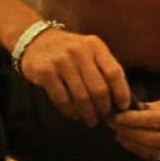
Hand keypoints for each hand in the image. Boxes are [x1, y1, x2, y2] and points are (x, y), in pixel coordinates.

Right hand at [17, 28, 131, 125]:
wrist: (36, 41)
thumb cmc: (69, 51)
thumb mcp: (89, 50)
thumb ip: (103, 68)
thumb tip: (121, 98)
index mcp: (95, 45)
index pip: (114, 72)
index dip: (121, 93)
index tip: (123, 107)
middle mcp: (79, 51)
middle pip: (99, 89)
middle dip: (103, 108)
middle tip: (103, 117)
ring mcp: (61, 61)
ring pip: (81, 97)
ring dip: (88, 113)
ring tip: (90, 119)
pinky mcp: (46, 72)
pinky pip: (63, 99)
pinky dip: (70, 111)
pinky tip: (74, 113)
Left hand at [108, 92, 159, 160]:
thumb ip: (153, 108)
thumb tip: (128, 112)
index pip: (153, 120)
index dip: (131, 120)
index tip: (116, 116)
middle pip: (149, 138)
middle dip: (128, 132)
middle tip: (113, 125)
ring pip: (151, 151)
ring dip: (131, 144)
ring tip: (119, 134)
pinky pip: (157, 159)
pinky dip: (142, 151)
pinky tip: (132, 143)